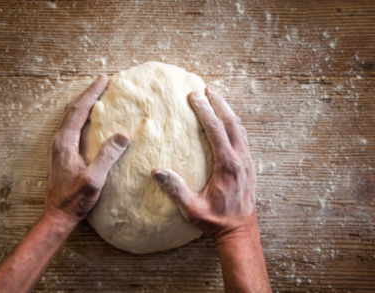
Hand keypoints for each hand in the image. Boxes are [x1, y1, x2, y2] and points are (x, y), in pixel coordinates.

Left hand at [45, 75, 129, 224]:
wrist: (58, 214)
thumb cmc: (75, 199)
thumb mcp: (94, 179)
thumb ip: (107, 156)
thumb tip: (122, 135)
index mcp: (65, 143)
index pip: (79, 110)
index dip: (92, 93)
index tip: (104, 80)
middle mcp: (59, 141)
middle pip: (73, 110)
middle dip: (88, 94)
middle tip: (103, 82)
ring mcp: (59, 146)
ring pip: (71, 117)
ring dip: (84, 104)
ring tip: (98, 96)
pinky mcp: (62, 153)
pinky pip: (72, 127)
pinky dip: (82, 116)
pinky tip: (91, 119)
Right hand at [152, 86, 255, 240]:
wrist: (240, 231)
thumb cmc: (216, 222)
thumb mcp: (192, 210)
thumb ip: (175, 190)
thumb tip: (157, 171)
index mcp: (227, 166)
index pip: (216, 130)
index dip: (205, 111)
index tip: (194, 96)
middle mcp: (240, 160)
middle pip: (232, 123)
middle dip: (218, 103)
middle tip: (207, 89)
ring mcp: (248, 162)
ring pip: (240, 128)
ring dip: (228, 111)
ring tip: (217, 98)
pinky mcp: (250, 166)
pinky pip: (243, 138)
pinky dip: (235, 124)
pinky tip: (228, 122)